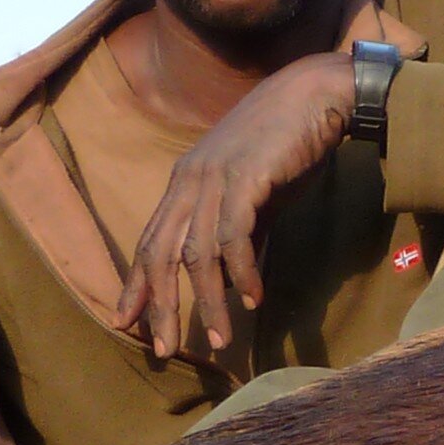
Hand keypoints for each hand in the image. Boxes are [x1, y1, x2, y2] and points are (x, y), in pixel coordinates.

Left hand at [113, 53, 348, 363]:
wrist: (317, 94)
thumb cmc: (288, 142)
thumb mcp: (253, 191)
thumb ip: (239, 228)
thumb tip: (236, 274)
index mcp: (185, 182)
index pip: (149, 241)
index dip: (137, 284)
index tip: (126, 322)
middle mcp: (190, 180)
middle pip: (161, 254)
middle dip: (161, 306)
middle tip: (166, 350)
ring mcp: (214, 178)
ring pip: (197, 254)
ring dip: (209, 301)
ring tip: (221, 338)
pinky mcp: (245, 179)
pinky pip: (234, 237)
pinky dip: (242, 272)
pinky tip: (253, 298)